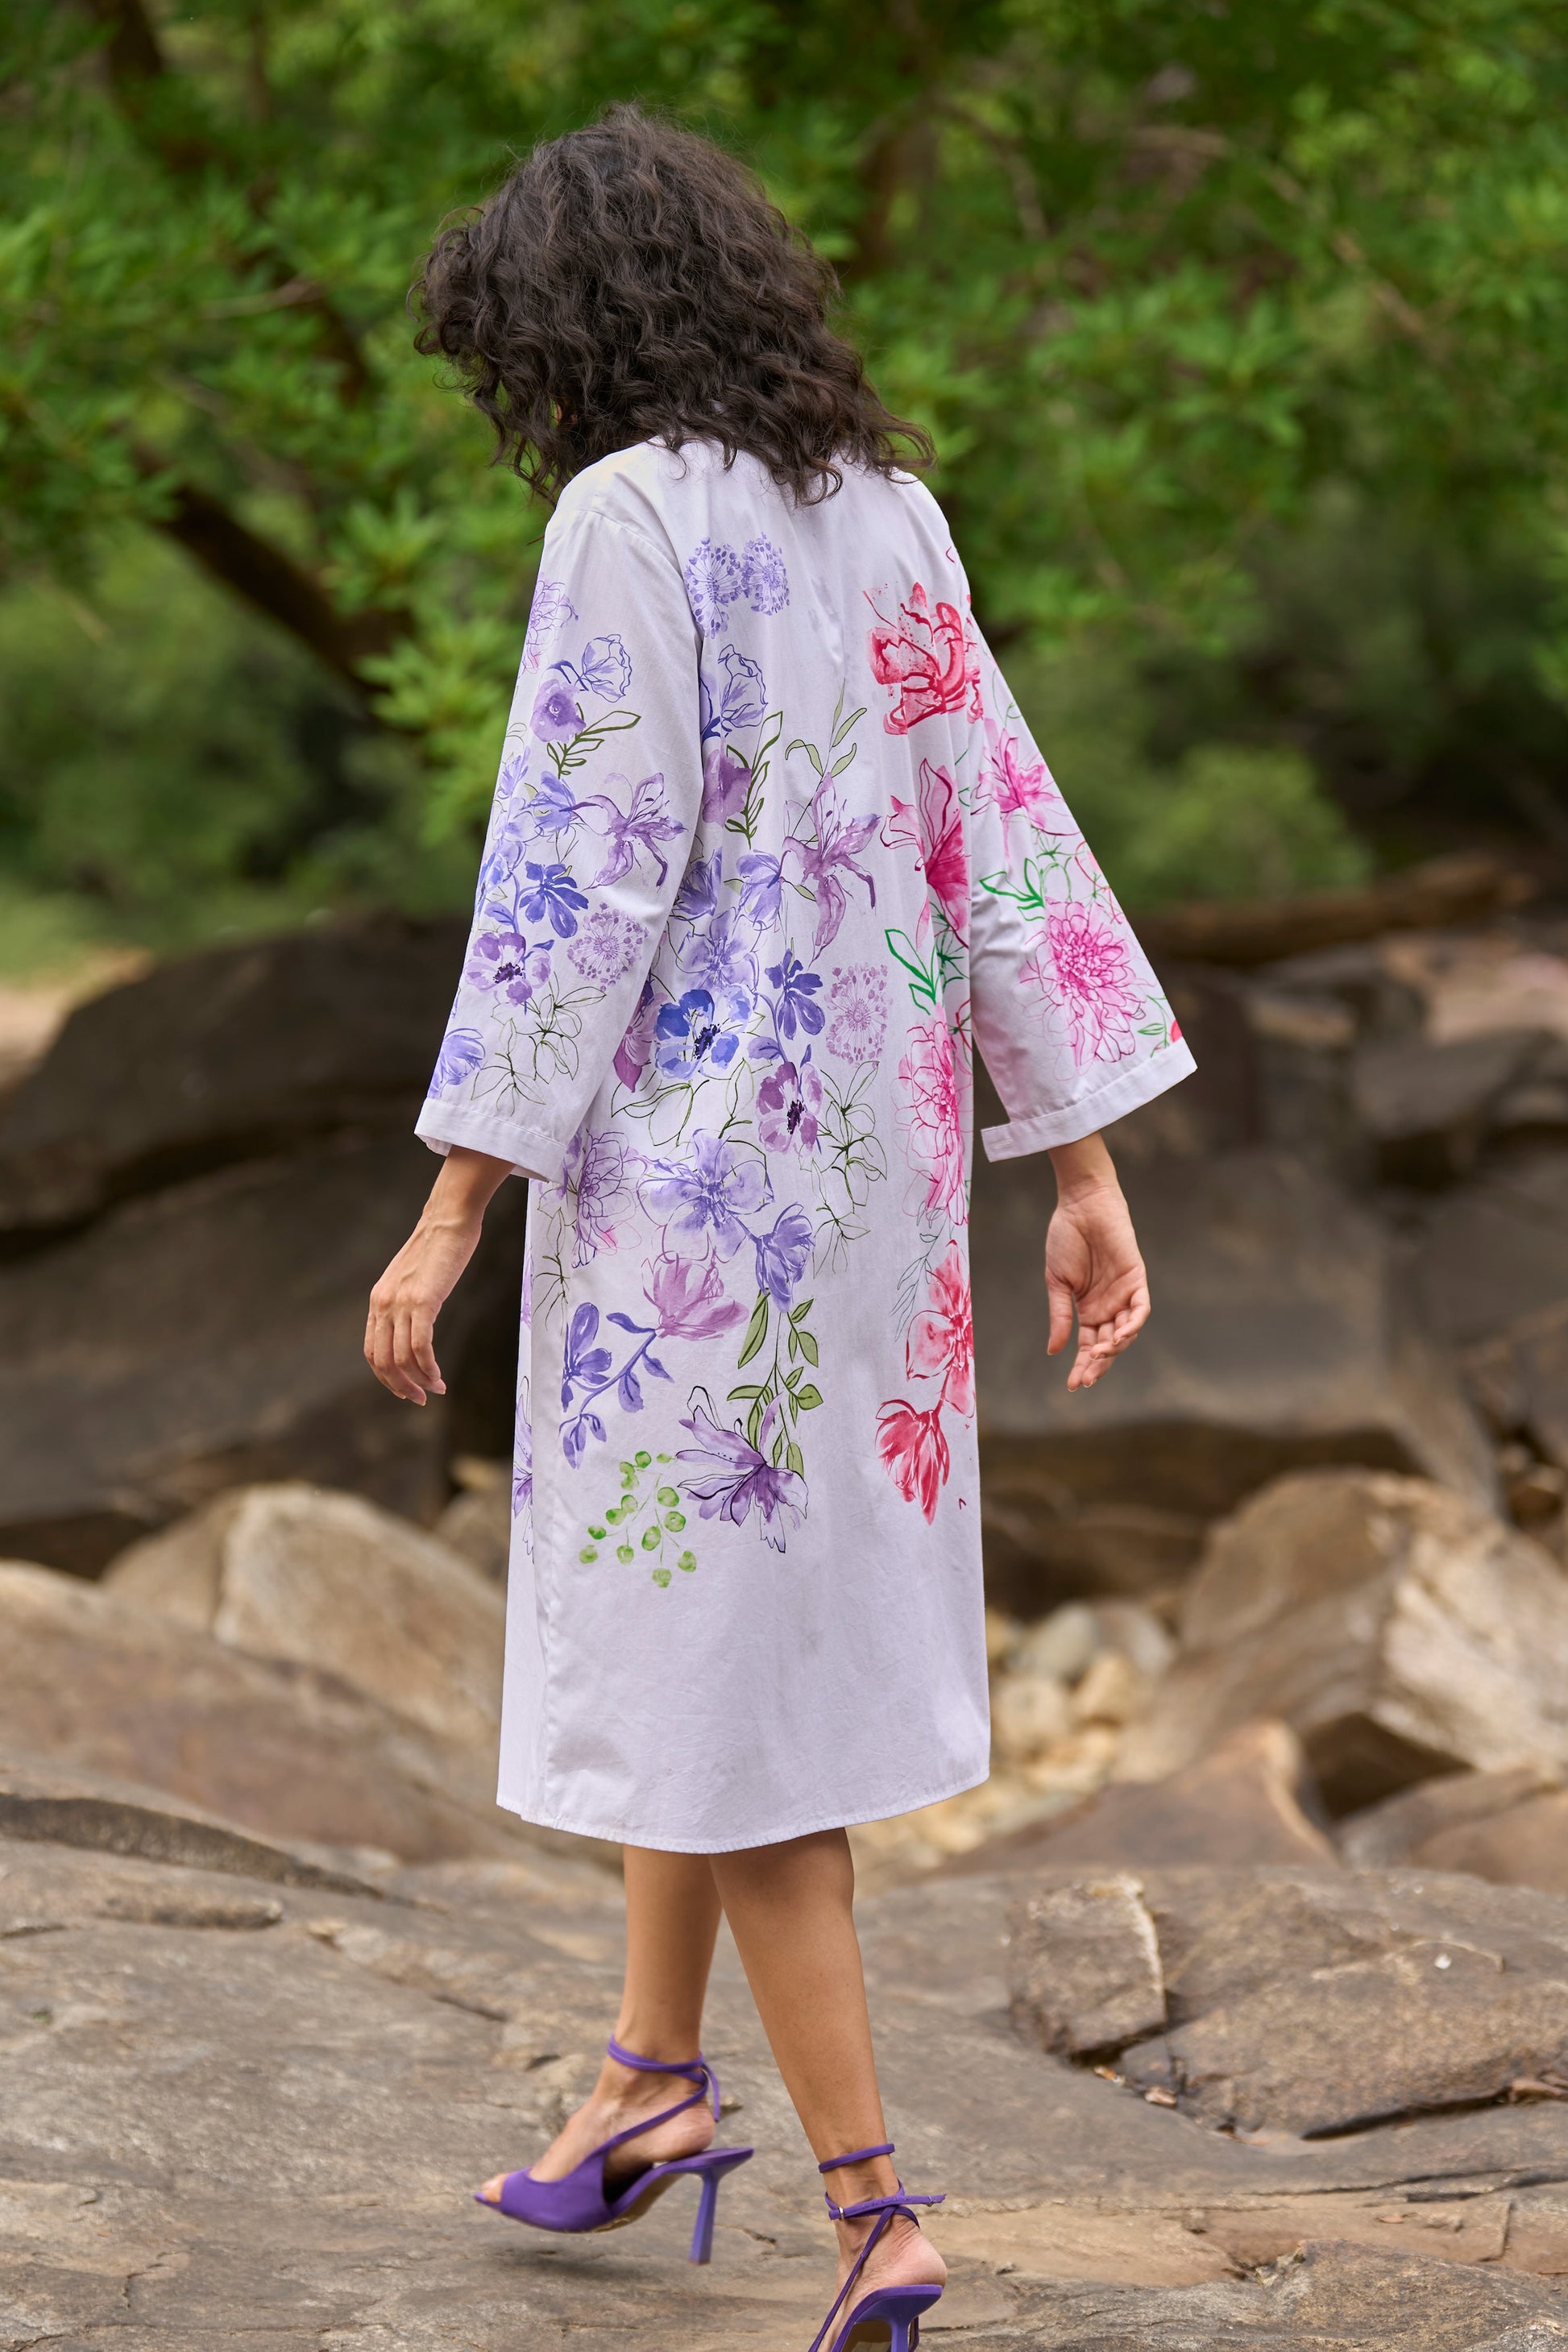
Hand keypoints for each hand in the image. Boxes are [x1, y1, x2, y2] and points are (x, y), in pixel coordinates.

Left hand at [365, 1146, 511, 1404]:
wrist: (447, 1219)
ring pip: (402, 1358)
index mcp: (378, 1300)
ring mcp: (401, 1303)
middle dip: (400, 1386)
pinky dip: (429, 1368)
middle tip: (419, 1398)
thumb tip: (417, 1323)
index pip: (372, 1351)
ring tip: (436, 1388)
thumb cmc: (438, 1247)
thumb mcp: (414, 1278)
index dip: (386, 1377)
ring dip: (419, 1380)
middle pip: (382, 1361)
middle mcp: (383, 1304)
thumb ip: (408, 1301)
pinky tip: (439, 1376)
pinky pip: (421, 1347)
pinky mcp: (423, 1301)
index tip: (407, 1388)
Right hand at [1044, 1134, 1149, 1391]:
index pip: (1088, 1346)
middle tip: (1085, 1380)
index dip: (1081, 1366)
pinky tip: (1119, 1337)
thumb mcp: (1057, 1284)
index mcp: (1087, 1309)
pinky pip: (1141, 1310)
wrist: (1081, 1206)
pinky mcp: (1137, 1280)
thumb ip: (1060, 1317)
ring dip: (1114, 1348)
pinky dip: (1132, 1325)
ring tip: (1098, 1357)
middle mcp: (1108, 1307)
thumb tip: (1053, 1352)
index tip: (1072, 1386)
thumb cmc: (1066, 1239)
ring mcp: (1123, 1295)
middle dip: (1098, 1365)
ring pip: (1125, 1332)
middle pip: (1108, 1345)